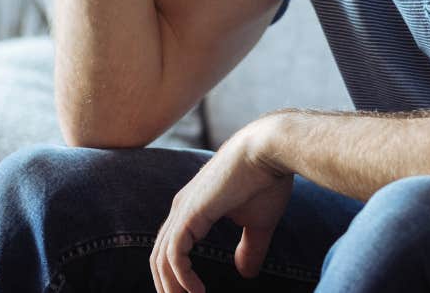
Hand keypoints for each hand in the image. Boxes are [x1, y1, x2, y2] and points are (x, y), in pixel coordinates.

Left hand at [150, 124, 292, 292]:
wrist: (269, 151)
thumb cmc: (266, 181)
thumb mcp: (258, 223)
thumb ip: (249, 248)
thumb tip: (245, 273)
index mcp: (192, 209)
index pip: (171, 248)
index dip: (176, 276)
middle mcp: (181, 209)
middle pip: (159, 256)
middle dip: (168, 286)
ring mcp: (182, 210)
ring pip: (162, 258)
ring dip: (172, 287)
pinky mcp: (190, 213)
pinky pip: (174, 253)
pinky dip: (181, 276)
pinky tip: (196, 292)